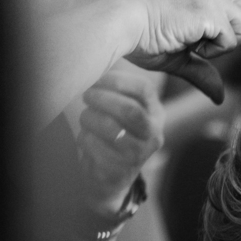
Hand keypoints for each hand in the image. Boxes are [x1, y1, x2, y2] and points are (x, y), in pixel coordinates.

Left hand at [77, 70, 164, 215]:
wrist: (110, 178)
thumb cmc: (113, 133)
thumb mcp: (123, 110)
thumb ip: (116, 90)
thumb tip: (93, 62)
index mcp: (155, 114)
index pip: (143, 90)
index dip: (116, 81)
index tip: (96, 78)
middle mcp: (153, 135)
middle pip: (130, 111)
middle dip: (102, 99)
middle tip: (86, 95)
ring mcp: (138, 156)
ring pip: (111, 129)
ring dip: (90, 118)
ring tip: (85, 118)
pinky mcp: (120, 171)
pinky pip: (95, 147)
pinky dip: (84, 138)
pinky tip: (86, 139)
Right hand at [122, 0, 240, 103]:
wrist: (124, 26)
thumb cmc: (142, 39)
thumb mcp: (179, 59)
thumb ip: (202, 73)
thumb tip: (219, 97)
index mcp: (203, 1)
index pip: (240, 10)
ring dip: (224, 45)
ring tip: (192, 43)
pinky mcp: (210, 10)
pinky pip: (229, 39)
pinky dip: (213, 49)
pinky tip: (188, 42)